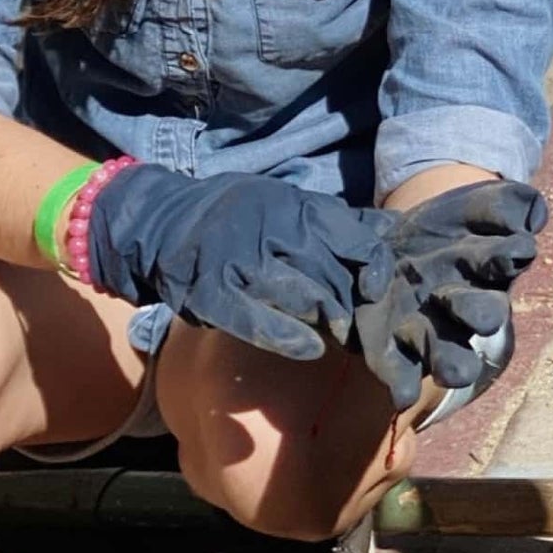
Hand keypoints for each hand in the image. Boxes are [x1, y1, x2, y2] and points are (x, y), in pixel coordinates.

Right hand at [85, 167, 394, 359]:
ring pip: (303, 299)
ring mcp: (241, 265)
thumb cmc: (235, 216)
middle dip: (356, 306)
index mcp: (295, 208)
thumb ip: (335, 220)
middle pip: (335, 276)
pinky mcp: (214, 296)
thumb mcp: (286, 203)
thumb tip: (391, 229)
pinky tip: (310, 348)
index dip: (376, 268)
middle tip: (371, 330)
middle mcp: (272, 233)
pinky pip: (257, 322)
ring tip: (344, 339)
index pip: (355, 239)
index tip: (382, 290)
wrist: (161, 223)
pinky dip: (288, 337)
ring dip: (328, 322)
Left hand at [352, 180, 547, 411]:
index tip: (517, 247)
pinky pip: (399, 371)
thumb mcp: (476, 205)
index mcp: (487, 266)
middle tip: (487, 315)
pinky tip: (400, 395)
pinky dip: (401, 383)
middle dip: (482, 313)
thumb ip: (508, 204)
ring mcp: (427, 329)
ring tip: (454, 372)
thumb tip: (534, 218)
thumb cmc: (447, 228)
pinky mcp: (389, 346)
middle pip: (482, 315)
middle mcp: (462, 305)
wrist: (389, 242)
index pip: (504, 262)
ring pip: (448, 355)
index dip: (509, 256)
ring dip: (452, 364)